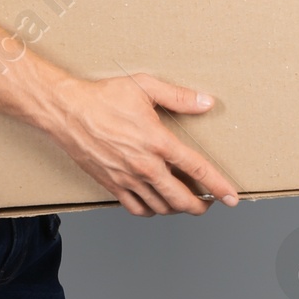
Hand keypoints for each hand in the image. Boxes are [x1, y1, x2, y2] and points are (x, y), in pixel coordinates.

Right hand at [43, 72, 239, 216]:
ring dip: (176, 209)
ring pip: (160, 207)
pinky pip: (135, 209)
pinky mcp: (111, 184)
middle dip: (200, 206)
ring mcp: (127, 178)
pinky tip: (155, 204)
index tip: (232, 197)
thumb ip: (178, 97)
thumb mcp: (144, 86)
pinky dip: (150, 211)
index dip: (218, 186)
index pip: (197, 169)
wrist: (66, 111)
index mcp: (157, 142)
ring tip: (183, 203)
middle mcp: (144, 166)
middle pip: (181, 199)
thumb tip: (206, 102)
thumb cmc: (103, 97)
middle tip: (207, 204)